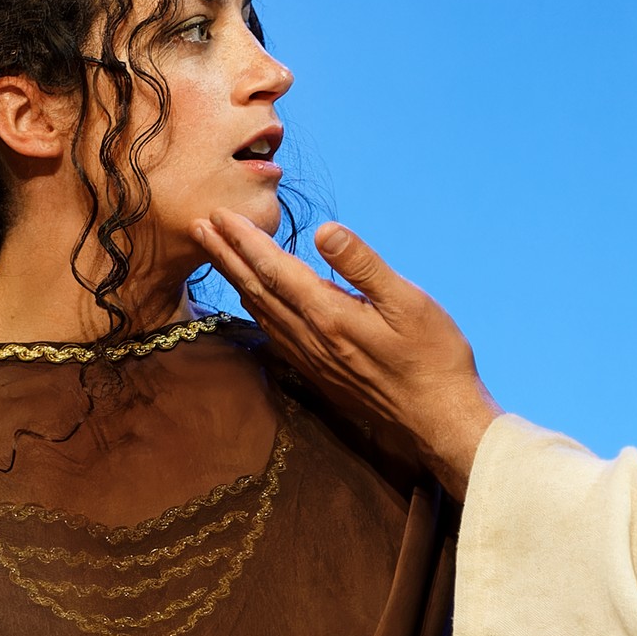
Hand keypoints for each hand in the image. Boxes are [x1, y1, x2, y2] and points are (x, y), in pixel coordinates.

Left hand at [191, 213, 499, 497]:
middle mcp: (312, 338)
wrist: (439, 420)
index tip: (217, 215)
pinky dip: (256, 310)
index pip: (275, 269)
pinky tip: (253, 303)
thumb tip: (323, 230)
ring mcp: (313, 359)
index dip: (244, 240)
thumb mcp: (409, 302)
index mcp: (329, 315)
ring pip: (262, 312)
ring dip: (235, 280)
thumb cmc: (433, 357)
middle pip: (257, 289)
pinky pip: (276, 334)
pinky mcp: (321, 373)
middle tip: (197, 227)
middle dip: (226, 255)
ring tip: (216, 256)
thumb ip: (363, 265)